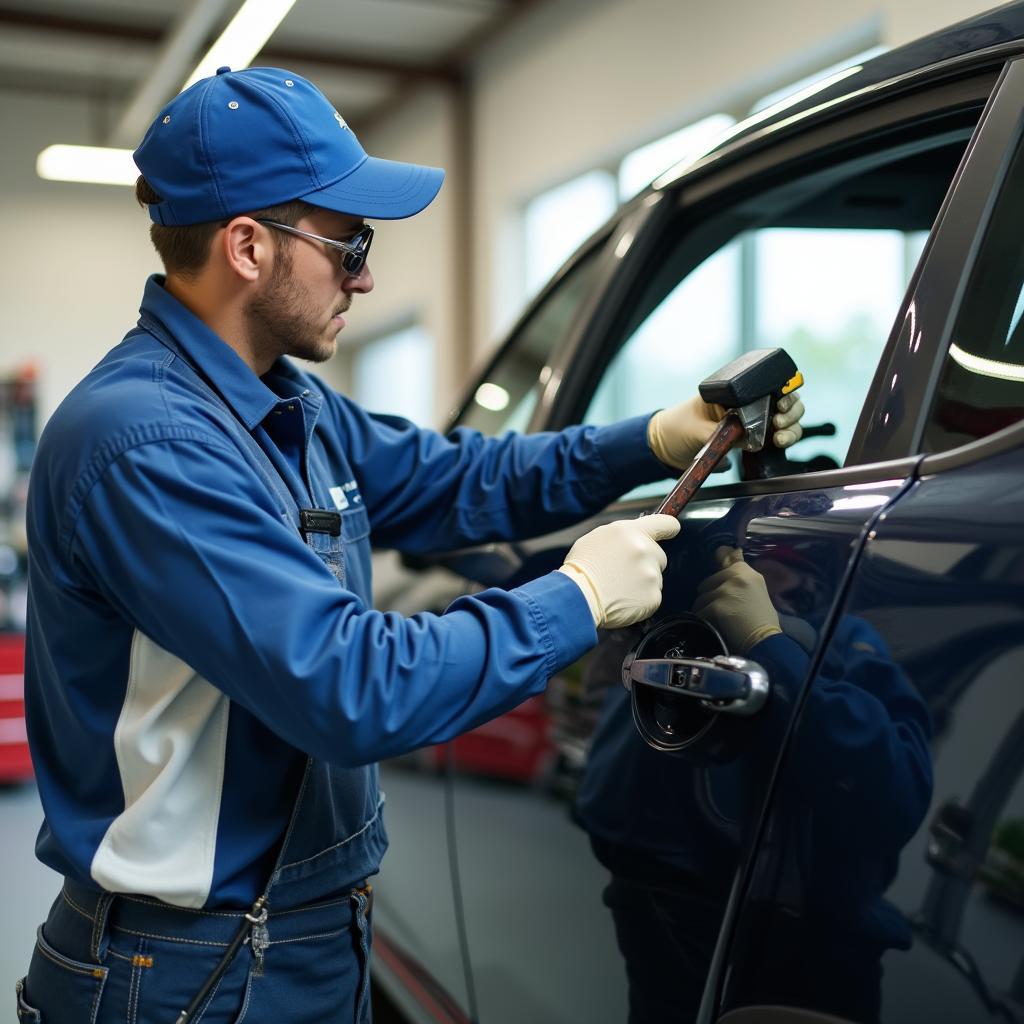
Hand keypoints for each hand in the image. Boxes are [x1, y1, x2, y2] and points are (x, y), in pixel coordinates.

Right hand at [558, 515, 679, 628]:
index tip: (672, 530)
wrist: (578, 597)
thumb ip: (622, 536)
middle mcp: (645, 550)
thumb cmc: (581, 568)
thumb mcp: (597, 538)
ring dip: (641, 583)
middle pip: (659, 555)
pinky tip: (622, 600)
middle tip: (622, 572)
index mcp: (631, 532)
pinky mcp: (653, 597)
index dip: (669, 527)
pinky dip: (640, 601)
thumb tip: (632, 539)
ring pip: (654, 578)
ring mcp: (651, 575)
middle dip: (646, 563)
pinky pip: (652, 598)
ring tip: (617, 587)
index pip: (664, 523)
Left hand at [647, 392, 805, 469]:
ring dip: (792, 425)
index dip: (781, 391)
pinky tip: (781, 442)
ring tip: (780, 436)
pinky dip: (787, 437)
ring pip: (786, 416)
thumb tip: (747, 434)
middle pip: (783, 398)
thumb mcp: (697, 430)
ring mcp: (753, 418)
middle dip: (790, 409)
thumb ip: (721, 433)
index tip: (780, 403)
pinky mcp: (754, 436)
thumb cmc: (678, 429)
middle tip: (780, 421)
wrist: (667, 448)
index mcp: (732, 390)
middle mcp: (747, 400)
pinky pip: (779, 434)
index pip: (767, 384)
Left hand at [692, 547, 780, 653]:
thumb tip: (730, 552)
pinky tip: (714, 628)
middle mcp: (736, 576)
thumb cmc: (764, 622)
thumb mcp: (756, 592)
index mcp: (748, 572)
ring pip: (702, 598)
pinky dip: (703, 621)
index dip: (720, 558)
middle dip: (709, 595)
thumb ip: (741, 577)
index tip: (717, 563)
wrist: (765, 643)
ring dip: (705, 610)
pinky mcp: (717, 605)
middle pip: (708, 582)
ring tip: (718, 621)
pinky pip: (700, 612)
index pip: (727, 556)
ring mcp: (725, 590)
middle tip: (720, 610)